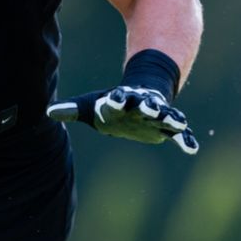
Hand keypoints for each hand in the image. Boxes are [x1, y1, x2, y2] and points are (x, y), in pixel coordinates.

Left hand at [47, 86, 198, 154]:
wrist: (142, 92)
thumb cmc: (112, 102)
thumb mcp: (91, 105)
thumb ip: (72, 109)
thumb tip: (48, 112)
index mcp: (120, 101)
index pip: (115, 100)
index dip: (114, 99)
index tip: (113, 98)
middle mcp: (140, 106)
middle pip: (145, 105)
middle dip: (148, 106)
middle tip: (151, 107)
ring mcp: (156, 114)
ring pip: (166, 116)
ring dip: (171, 119)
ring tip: (178, 123)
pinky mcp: (166, 126)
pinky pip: (178, 134)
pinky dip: (185, 140)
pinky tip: (192, 149)